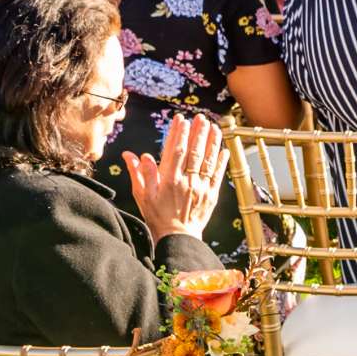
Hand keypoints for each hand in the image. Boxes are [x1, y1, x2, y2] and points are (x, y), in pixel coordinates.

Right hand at [126, 113, 224, 242]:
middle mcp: (187, 182)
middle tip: (200, 118)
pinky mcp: (211, 195)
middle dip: (198, 133)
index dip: (179, 134)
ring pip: (208, 161)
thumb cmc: (157, 215)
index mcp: (169, 180)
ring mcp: (201, 188)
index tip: (181, 119)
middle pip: (194, 152)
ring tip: (214, 127)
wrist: (177, 237)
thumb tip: (133, 154)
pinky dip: (221, 162)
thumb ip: (139, 174)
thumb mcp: (142, 196)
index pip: (175, 151)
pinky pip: (217, 175)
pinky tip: (224, 150)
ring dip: (212, 142)